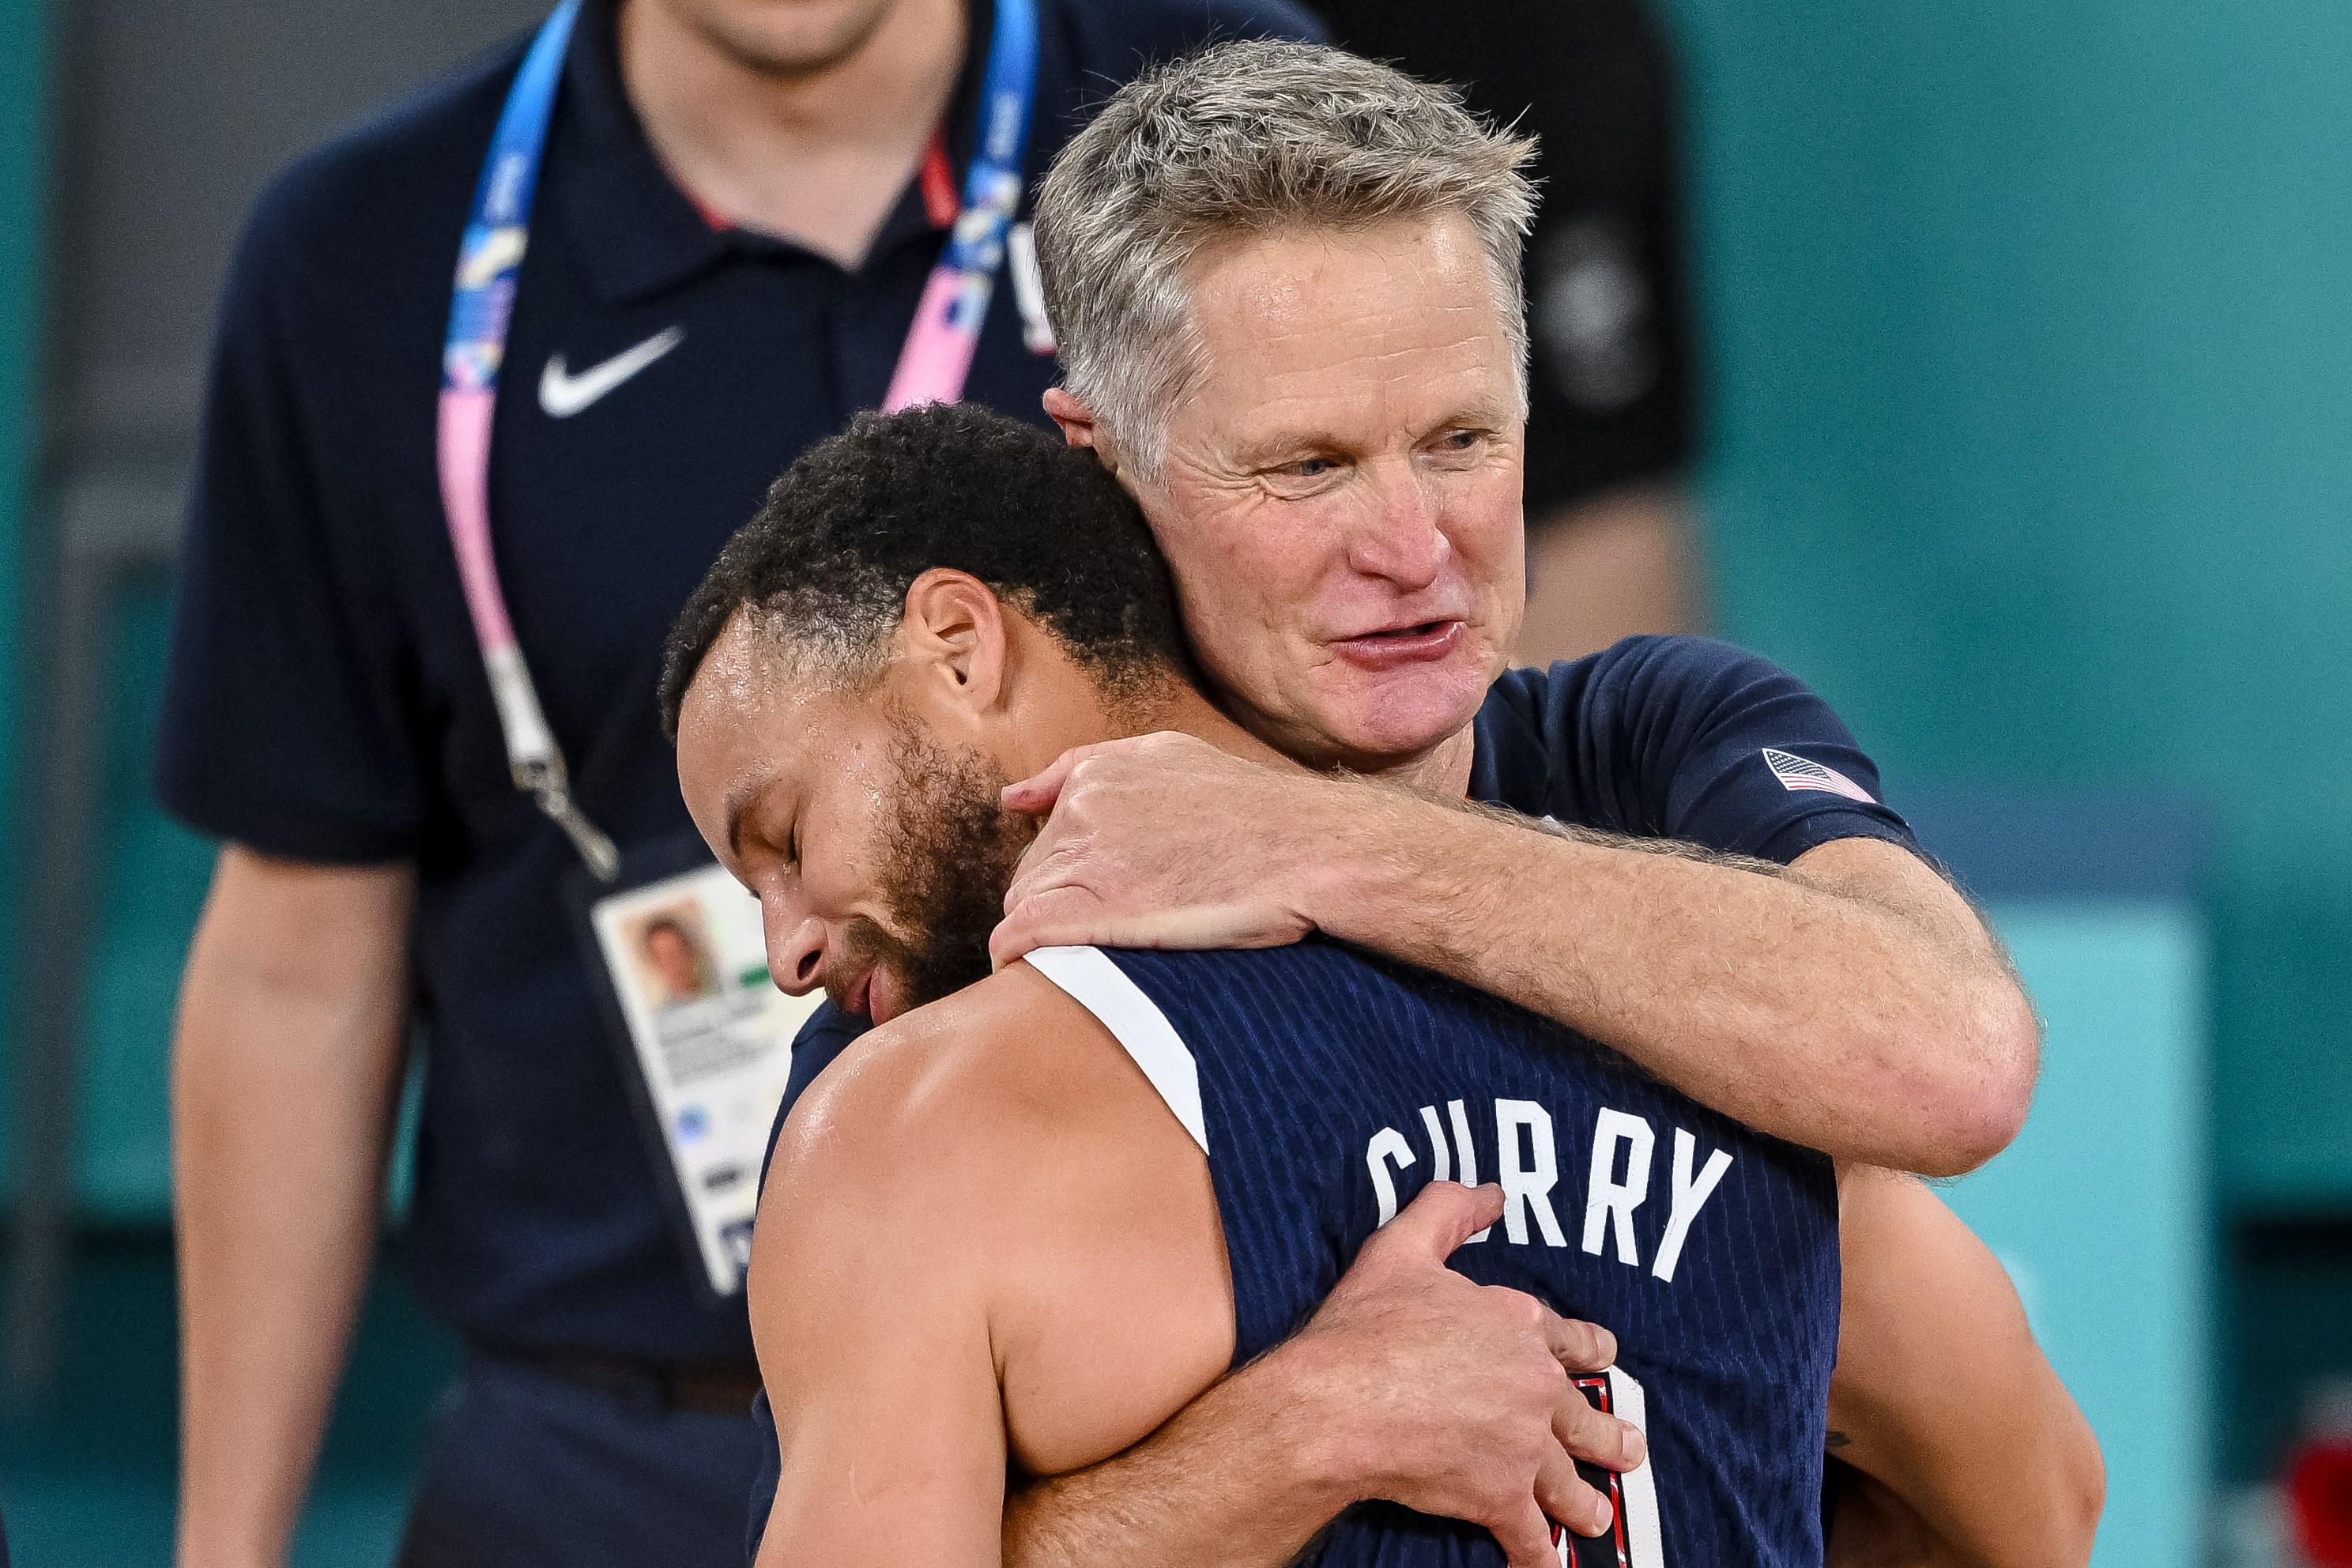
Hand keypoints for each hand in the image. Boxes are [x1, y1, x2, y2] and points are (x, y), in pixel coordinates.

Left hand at [992, 733, 1352, 967]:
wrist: (1308, 849)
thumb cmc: (1254, 809)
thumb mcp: (1170, 756)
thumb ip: (1088, 766)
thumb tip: (1013, 797)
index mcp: (1097, 777)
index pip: (1047, 836)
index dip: (1072, 873)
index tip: (1105, 896)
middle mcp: (1083, 812)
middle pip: (1033, 873)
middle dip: (1058, 901)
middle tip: (1113, 928)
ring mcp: (1088, 861)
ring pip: (1027, 903)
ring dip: (1047, 931)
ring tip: (1096, 951)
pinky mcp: (1096, 911)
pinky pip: (1022, 933)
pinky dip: (1015, 953)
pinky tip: (1025, 969)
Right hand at [1275, 1182, 1643, 1567]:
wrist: (1341, 1402)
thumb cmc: (1365, 1326)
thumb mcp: (1402, 1246)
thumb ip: (1448, 1211)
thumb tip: (1490, 1191)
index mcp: (1516, 1324)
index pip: (1567, 1336)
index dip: (1587, 1347)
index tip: (1604, 1357)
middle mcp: (1533, 1386)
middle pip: (1583, 1416)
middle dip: (1608, 1435)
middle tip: (1628, 1449)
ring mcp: (1523, 1446)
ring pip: (1569, 1481)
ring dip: (1587, 1502)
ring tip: (1601, 1516)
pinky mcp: (1501, 1496)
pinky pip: (1530, 1537)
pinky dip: (1539, 1556)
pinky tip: (1547, 1567)